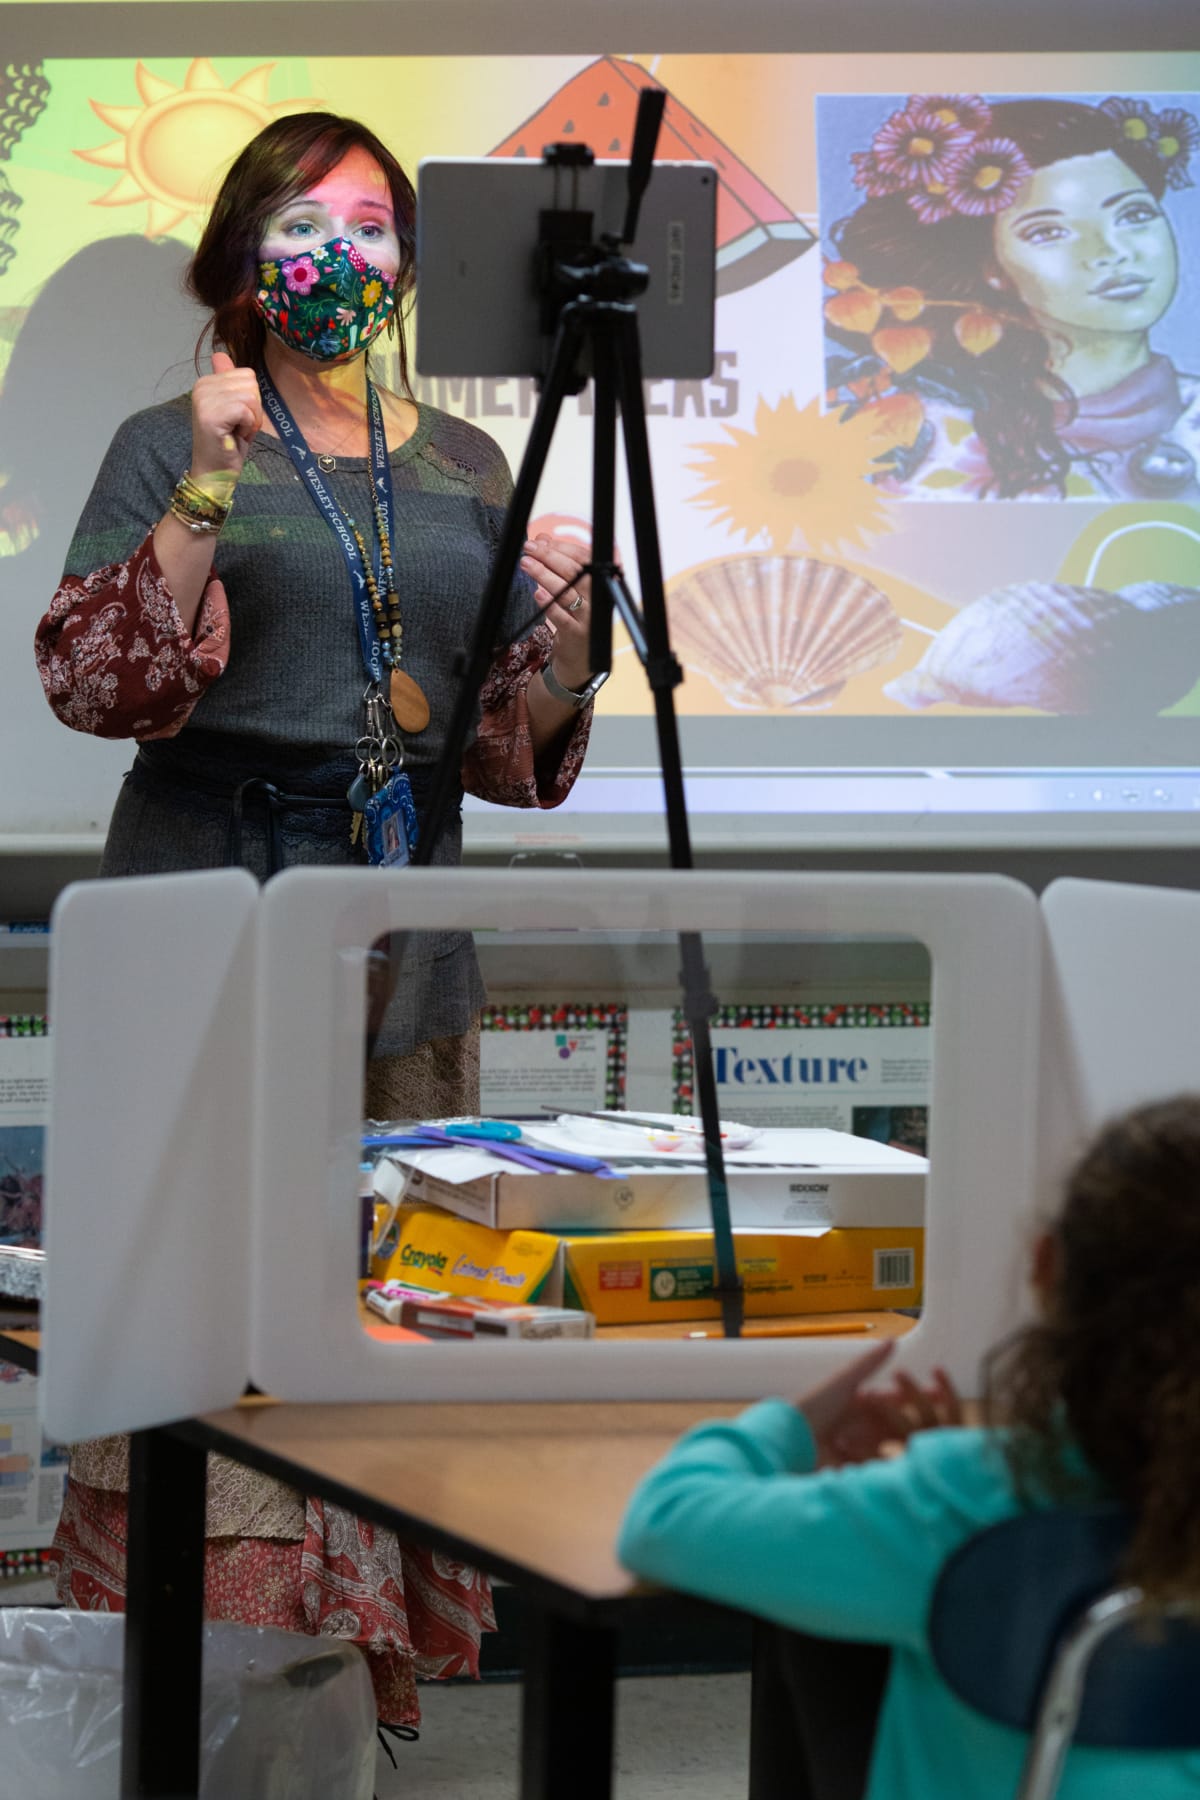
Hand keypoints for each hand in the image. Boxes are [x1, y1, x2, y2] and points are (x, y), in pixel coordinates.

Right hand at [190, 349, 262, 478]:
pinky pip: (246, 410)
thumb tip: (220, 354)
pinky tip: (235, 436)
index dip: (251, 400)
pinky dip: (248, 426)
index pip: (247, 375)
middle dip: (253, 409)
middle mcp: (201, 386)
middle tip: (238, 427)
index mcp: (206, 382)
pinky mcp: (211, 415)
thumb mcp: (232, 408)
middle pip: (251, 383)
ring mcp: (204, 400)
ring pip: (251, 396)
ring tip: (236, 431)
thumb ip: (228, 382)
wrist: (215, 473)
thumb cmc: (227, 443)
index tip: (237, 418)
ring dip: (251, 419)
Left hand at [520, 535, 591, 690]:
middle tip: (529, 549)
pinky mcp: (577, 635)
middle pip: (575, 572)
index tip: (541, 541)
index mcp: (600, 582)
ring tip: (527, 565)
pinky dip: (549, 604)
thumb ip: (560, 564)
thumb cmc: (577, 618)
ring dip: (544, 575)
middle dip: (549, 557)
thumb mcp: (573, 590)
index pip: (583, 558)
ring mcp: (589, 618)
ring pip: (567, 592)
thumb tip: (542, 540)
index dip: (561, 547)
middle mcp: (599, 598)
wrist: (582, 658)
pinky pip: (562, 617)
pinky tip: (538, 593)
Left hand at [795, 1347, 962, 1468]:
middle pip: (892, 1426)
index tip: (940, 1394)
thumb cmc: (815, 1405)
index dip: (915, 1398)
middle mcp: (856, 1425)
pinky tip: (906, 1468)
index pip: (893, 1400)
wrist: (789, 1439)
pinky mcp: (849, 1471)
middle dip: (912, 1425)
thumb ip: (868, 1363)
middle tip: (941, 1426)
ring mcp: (853, 1449)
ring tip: (926, 1447)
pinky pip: (874, 1469)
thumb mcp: (844, 1382)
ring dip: (899, 1447)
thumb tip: (893, 1339)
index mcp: (856, 1403)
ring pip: (885, 1448)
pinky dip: (887, 1468)